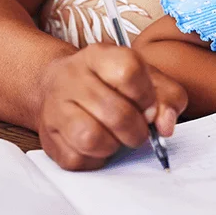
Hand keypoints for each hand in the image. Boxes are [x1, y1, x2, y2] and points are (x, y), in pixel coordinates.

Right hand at [37, 43, 187, 170]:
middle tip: (138, 130)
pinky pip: (77, 159)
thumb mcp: (146, 77)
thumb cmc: (111, 83)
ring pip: (92, 139)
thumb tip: (166, 126)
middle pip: (117, 113)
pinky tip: (98, 145)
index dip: (147, 96)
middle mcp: (72, 77)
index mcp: (100, 55)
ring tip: (117, 137)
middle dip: (137, 130)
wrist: (60, 87)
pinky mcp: (48, 137)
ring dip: (114, 145)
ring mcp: (55, 107)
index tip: (149, 106)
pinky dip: (95, 159)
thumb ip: (167, 97)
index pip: (129, 70)